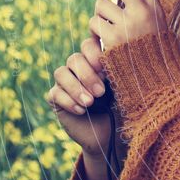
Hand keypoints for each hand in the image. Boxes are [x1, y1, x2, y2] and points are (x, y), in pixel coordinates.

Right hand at [45, 38, 126, 159]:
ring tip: (90, 103)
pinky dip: (68, 101)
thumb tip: (111, 55)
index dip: (93, 53)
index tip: (104, 68)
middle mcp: (80, 68)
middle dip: (87, 75)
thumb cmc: (124, 107)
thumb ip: (118, 70)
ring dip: (76, 88)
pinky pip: (54, 93)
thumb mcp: (125, 88)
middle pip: (74, 59)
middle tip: (101, 92)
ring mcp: (66, 82)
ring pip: (61, 73)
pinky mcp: (56, 99)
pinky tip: (82, 111)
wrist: (114, 134)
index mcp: (97, 61)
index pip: (88, 45)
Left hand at [89, 0, 167, 50]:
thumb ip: (140, 6)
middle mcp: (143, 12)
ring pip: (102, 6)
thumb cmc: (154, 52)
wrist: (155, 80)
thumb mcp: (156, 25)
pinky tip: (106, 44)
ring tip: (109, 31)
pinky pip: (95, 25)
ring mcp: (128, 25)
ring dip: (99, 16)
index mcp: (155, 6)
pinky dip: (96, 33)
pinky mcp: (114, 39)